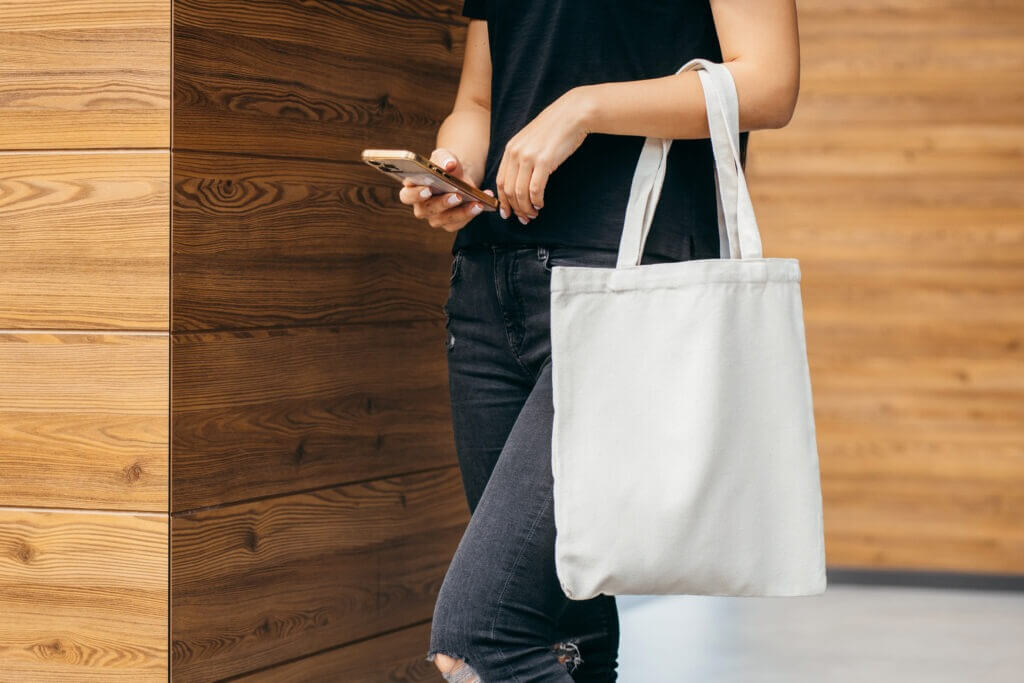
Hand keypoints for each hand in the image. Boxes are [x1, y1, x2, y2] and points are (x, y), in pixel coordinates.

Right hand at [399, 148, 492, 232]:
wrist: (460, 178)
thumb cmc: (446, 167)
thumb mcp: (444, 157)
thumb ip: (444, 158)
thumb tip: (449, 165)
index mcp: (412, 189)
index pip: (407, 196)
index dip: (415, 194)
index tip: (428, 189)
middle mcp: (421, 207)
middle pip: (426, 210)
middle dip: (442, 203)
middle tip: (457, 195)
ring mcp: (435, 217)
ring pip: (444, 219)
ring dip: (461, 212)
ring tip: (476, 202)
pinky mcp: (449, 224)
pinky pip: (458, 223)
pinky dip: (471, 213)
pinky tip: (481, 204)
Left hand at [495, 88, 590, 224]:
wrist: (572, 114)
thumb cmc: (555, 129)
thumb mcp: (531, 140)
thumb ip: (522, 156)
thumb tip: (519, 180)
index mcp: (510, 149)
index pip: (501, 181)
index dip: (503, 201)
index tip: (508, 212)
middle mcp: (516, 153)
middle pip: (509, 190)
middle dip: (515, 208)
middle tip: (523, 218)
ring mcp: (529, 157)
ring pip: (520, 192)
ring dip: (526, 207)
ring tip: (533, 214)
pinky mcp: (544, 161)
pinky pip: (535, 189)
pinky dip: (537, 200)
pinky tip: (541, 204)